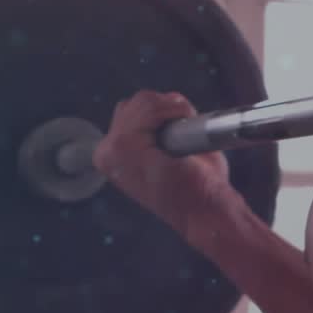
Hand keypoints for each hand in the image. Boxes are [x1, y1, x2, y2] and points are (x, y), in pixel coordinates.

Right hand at [93, 91, 241, 237]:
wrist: (205, 212)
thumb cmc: (197, 188)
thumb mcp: (171, 152)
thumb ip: (161, 127)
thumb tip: (170, 99)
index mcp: (113, 155)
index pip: (135, 110)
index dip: (165, 117)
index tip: (179, 142)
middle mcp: (106, 151)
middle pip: (139, 101)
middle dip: (169, 110)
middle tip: (186, 136)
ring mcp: (113, 148)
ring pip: (146, 100)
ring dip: (174, 111)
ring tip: (185, 138)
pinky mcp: (125, 146)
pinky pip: (151, 106)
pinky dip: (175, 111)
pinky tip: (184, 134)